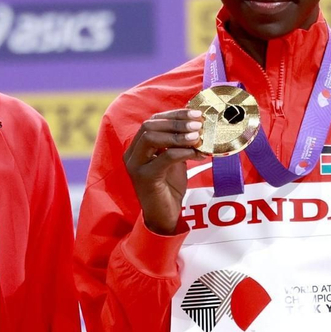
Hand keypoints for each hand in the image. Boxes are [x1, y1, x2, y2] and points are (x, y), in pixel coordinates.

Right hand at [123, 109, 203, 235]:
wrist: (164, 217)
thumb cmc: (169, 188)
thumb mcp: (174, 160)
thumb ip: (179, 143)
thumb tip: (197, 125)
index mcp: (137, 147)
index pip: (153, 121)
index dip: (175, 115)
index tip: (196, 114)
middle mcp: (132, 154)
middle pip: (150, 125)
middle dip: (176, 121)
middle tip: (198, 124)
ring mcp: (136, 166)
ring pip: (152, 138)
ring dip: (178, 134)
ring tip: (198, 136)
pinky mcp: (145, 178)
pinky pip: (164, 158)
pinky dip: (182, 152)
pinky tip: (197, 153)